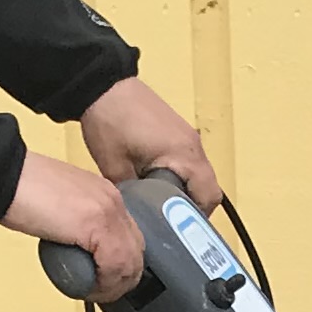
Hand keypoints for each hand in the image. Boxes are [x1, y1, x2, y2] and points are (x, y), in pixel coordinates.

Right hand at [3, 146, 141, 299]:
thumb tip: (79, 250)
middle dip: (122, 279)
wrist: (3, 175)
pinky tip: (87, 286)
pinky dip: (104, 283)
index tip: (105, 280)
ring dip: (113, 286)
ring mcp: (108, 210)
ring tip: (91, 292)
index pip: (130, 238)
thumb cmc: (20, 190)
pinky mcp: (97, 223)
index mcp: (105, 195)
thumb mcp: (61, 209)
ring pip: (130, 262)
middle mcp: (113, 200)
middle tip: (100, 291)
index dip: (121, 266)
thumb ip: (76, 225)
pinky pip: (115, 265)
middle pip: (136, 252)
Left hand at [80, 76, 221, 210]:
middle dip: (193, 206)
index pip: (209, 198)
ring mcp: (188, 136)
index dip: (195, 218)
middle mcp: (194, 146)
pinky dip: (181, 175)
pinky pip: (190, 161)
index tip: (178, 228)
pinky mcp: (178, 131)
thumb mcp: (115, 169)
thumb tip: (139, 216)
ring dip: (187, 190)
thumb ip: (134, 197)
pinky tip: (158, 180)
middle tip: (171, 218)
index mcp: (185, 155)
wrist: (102, 83)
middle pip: (209, 189)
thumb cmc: (110, 120)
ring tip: (162, 200)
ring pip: (200, 176)